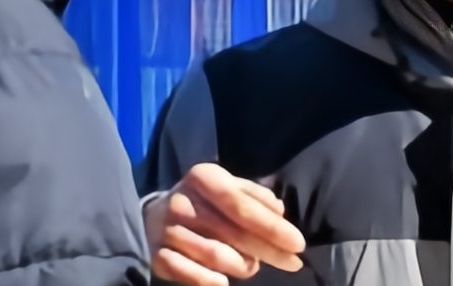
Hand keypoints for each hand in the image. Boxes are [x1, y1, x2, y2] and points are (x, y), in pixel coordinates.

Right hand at [145, 163, 305, 285]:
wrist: (154, 216)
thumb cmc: (204, 201)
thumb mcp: (228, 187)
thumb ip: (255, 196)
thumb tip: (280, 211)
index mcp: (203, 177)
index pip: (242, 206)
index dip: (272, 227)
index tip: (298, 244)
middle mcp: (182, 202)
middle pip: (234, 233)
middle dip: (269, 251)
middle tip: (293, 263)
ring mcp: (167, 230)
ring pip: (216, 256)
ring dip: (242, 266)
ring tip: (252, 266)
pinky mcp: (156, 255)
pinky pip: (191, 274)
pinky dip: (211, 280)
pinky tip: (223, 281)